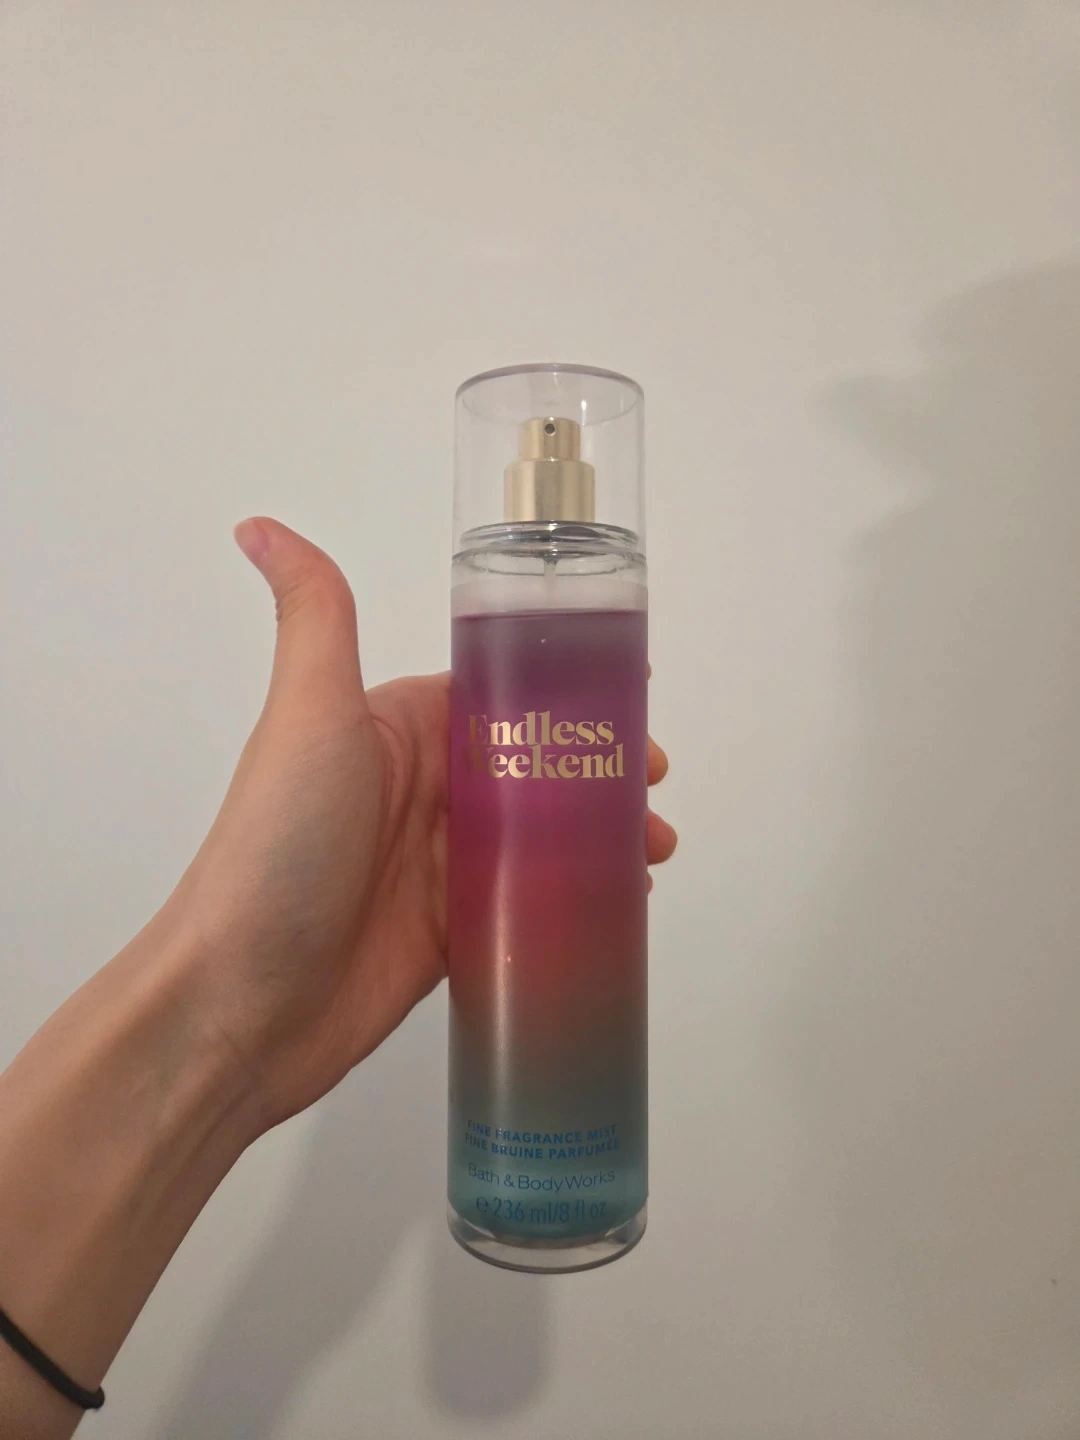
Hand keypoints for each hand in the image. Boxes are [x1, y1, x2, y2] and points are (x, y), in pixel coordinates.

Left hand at [156, 517, 676, 1131]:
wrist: (243, 1001)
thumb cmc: (278, 849)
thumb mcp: (310, 716)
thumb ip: (319, 617)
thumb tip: (261, 524)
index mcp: (397, 730)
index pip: (499, 695)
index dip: (569, 690)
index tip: (637, 692)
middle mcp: (420, 792)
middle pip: (533, 765)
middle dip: (601, 767)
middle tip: (656, 785)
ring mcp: (437, 866)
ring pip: (540, 836)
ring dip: (600, 835)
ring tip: (653, 849)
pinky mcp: (450, 933)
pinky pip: (529, 904)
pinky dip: (576, 898)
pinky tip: (622, 902)